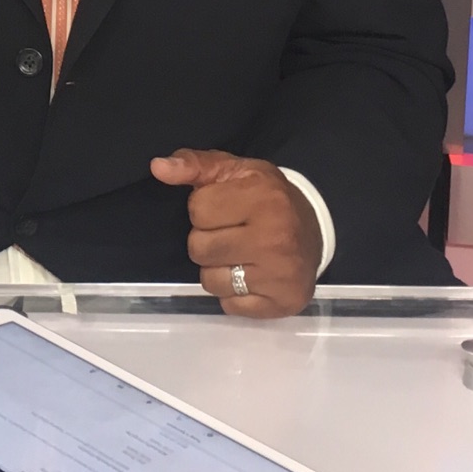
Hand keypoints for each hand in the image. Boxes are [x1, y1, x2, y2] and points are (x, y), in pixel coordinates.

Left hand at [150, 149, 322, 318]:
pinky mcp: (282, 303)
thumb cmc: (267, 198)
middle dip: (207, 240)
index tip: (226, 208)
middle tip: (232, 233)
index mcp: (262, 196)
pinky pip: (229, 306)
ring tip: (240, 256)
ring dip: (218, 270)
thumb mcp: (234, 170)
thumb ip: (194, 165)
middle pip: (198, 248)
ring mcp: (280, 273)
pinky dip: (234, 295)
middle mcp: (274, 236)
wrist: (314, 232)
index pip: (197, 210)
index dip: (205, 209)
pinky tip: (252, 277)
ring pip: (210, 281)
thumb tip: (158, 167)